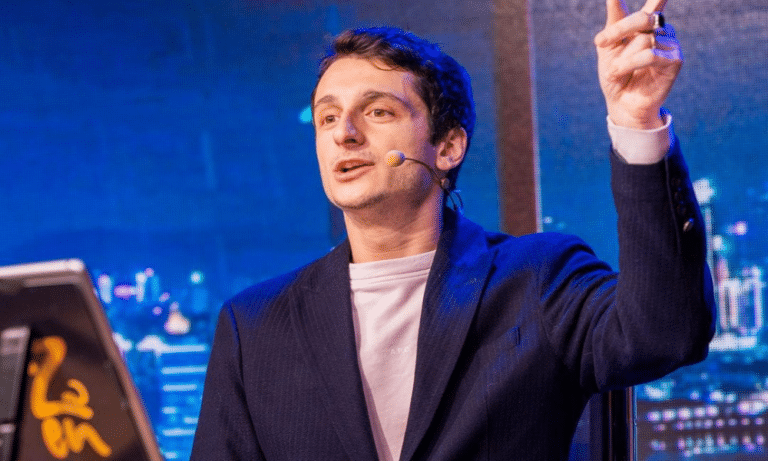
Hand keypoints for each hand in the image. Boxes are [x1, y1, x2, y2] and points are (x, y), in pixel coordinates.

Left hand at [595, 0, 681, 128]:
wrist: (621, 103)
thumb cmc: (615, 74)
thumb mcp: (608, 46)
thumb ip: (614, 20)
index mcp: (645, 24)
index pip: (654, 2)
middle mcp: (661, 30)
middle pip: (643, 18)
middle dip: (619, 29)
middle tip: (600, 42)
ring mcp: (670, 44)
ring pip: (644, 40)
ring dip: (622, 58)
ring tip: (614, 72)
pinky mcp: (675, 60)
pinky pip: (650, 55)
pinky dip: (631, 64)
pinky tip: (620, 73)